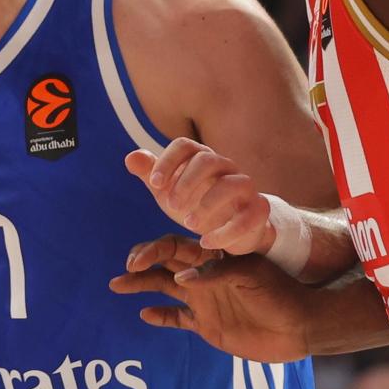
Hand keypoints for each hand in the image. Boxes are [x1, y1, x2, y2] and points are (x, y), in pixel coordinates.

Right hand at [110, 235, 312, 362]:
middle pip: (164, 265)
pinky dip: (160, 317)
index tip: (136, 261)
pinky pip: (177, 318)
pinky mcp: (206, 324)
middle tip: (123, 273)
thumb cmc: (280, 294)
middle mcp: (203, 276)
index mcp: (213, 257)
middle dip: (140, 265)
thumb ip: (216, 275)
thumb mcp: (251, 277)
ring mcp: (203, 300)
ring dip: (141, 286)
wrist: (300, 326)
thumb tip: (180, 280)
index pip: (175, 247)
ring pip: (164, 288)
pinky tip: (144, 314)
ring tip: (117, 285)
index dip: (153, 251)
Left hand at [126, 139, 275, 254]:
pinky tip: (206, 242)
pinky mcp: (259, 210)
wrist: (231, 227)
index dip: (167, 161)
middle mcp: (226, 167)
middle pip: (208, 160)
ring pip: (232, 184)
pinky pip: (249, 216)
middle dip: (186, 182)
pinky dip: (226, 231)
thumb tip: (130, 157)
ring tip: (188, 223)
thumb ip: (151, 174)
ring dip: (207, 204)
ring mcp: (245, 187)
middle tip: (170, 205)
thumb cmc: (195, 203)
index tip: (153, 184)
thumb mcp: (169, 191)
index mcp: (201, 157)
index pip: (184, 145)